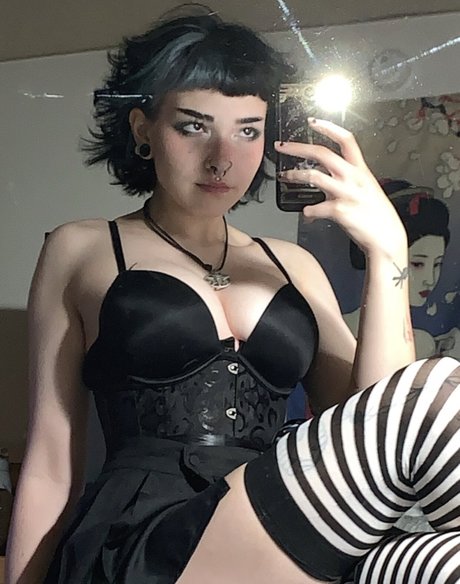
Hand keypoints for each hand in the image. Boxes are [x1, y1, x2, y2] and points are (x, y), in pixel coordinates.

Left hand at [276, 118, 406, 257]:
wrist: (386, 239)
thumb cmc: (376, 216)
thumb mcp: (366, 189)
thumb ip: (344, 180)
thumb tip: (322, 178)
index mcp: (361, 170)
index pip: (346, 140)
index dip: (329, 128)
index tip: (312, 121)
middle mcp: (353, 178)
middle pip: (322, 153)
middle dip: (298, 148)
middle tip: (282, 147)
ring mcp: (346, 193)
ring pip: (314, 176)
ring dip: (295, 175)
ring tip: (285, 176)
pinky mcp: (340, 211)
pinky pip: (316, 208)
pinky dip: (308, 211)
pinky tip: (307, 213)